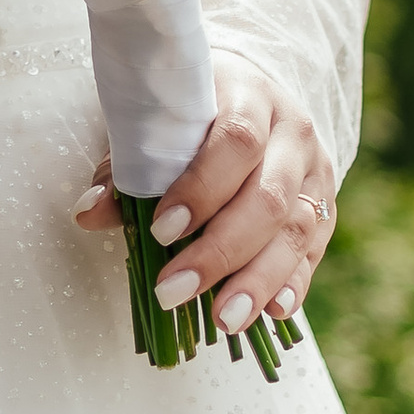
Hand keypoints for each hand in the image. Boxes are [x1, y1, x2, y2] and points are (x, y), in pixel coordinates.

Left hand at [72, 47, 338, 333]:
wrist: (252, 94)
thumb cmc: (194, 112)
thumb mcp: (160, 121)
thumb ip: (126, 166)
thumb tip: (88, 213)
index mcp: (248, 95)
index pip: (236, 140)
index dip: (201, 188)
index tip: (160, 230)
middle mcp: (292, 132)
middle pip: (268, 196)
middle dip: (220, 251)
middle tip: (175, 290)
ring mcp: (315, 171)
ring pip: (297, 230)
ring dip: (258, 281)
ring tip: (223, 320)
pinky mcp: (325, 207)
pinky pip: (314, 251)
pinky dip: (293, 284)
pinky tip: (272, 312)